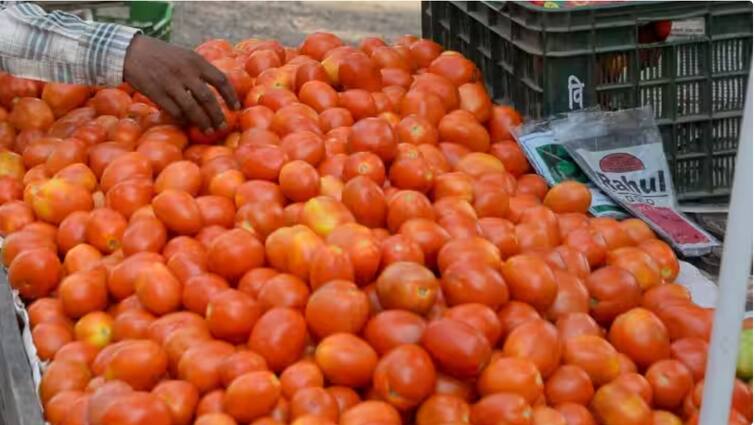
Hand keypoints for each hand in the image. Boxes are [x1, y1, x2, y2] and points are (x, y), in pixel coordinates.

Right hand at [123, 35, 239, 131]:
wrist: (130, 51)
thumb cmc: (162, 55)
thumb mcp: (185, 56)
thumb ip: (200, 71)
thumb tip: (219, 91)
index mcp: (196, 61)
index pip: (221, 80)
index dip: (231, 96)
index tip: (236, 108)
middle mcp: (185, 71)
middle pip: (208, 98)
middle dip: (217, 115)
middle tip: (223, 127)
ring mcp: (170, 83)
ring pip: (192, 108)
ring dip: (203, 122)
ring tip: (209, 132)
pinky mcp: (156, 93)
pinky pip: (174, 111)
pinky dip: (183, 120)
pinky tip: (188, 125)